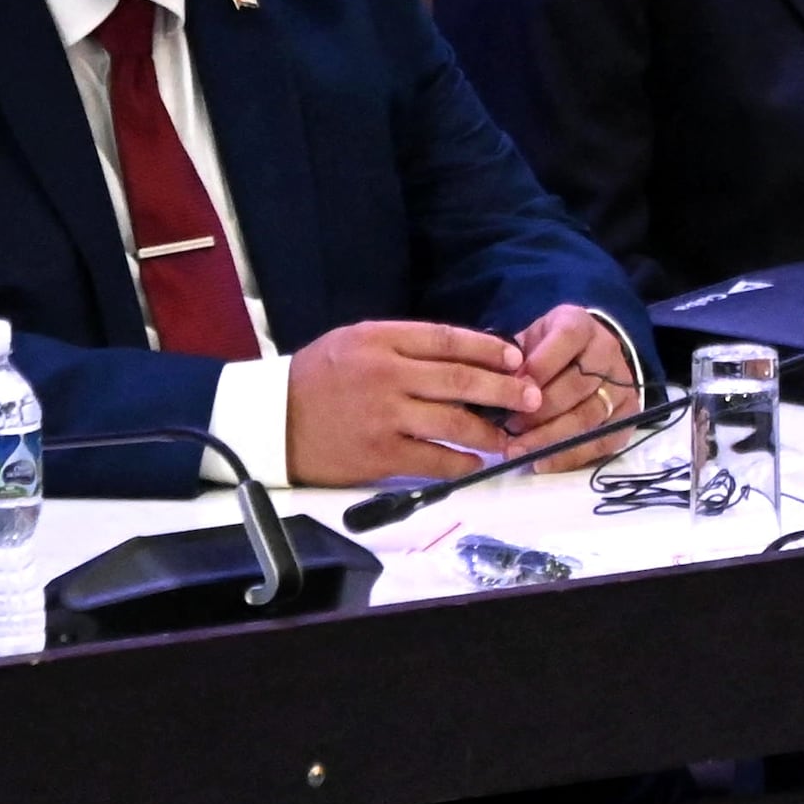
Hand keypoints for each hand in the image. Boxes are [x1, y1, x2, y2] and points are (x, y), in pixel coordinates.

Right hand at [284, 320, 555, 486]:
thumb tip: (464, 354)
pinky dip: (458, 463)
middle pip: (461, 381)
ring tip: (510, 437)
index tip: (515, 359)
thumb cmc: (318, 376)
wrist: (270, 420)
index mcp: (382, 340)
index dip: (489, 349)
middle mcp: (388, 375)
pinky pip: (430, 459)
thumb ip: (406, 344)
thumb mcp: (358, 340)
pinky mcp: (378, 455)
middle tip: (532, 398)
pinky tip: (474, 463)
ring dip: (489, 432)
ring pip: (453, 423)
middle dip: (505, 391)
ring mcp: (385, 417)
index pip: (450, 339)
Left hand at [498, 305, 644, 469]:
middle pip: (577, 384)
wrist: (584, 357)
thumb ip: (513, 360)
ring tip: (519, 450)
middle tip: (510, 428)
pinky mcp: (628, 413)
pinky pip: (603, 440)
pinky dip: (571, 456)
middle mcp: (607, 351)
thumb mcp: (528, 341)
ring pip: (588, 414)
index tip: (510, 390)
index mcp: (580, 326)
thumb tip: (496, 389)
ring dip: (550, 436)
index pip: (566, 339)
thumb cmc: (545, 352)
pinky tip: (542, 462)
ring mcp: (622, 383)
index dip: (539, 366)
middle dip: (540, 410)